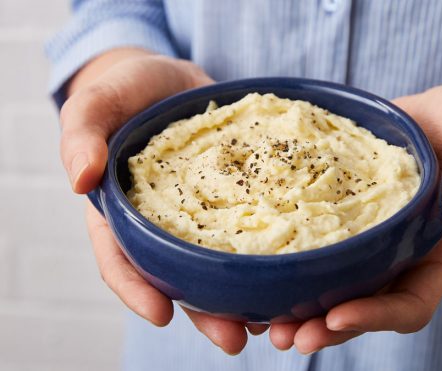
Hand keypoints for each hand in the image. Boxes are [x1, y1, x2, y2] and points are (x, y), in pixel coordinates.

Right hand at [61, 50, 264, 354]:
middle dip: (205, 313)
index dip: (137, 290)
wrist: (174, 81)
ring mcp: (205, 218)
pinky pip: (253, 233)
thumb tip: (81, 178)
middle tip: (235, 338)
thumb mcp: (97, 102)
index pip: (122, 261)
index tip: (162, 314)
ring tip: (272, 321)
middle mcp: (165, 227)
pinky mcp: (240, 203)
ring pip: (220, 268)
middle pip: (180, 279)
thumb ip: (81, 133)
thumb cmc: (127, 91)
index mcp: (123, 215)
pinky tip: (294, 272)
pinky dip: (270, 256)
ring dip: (243, 298)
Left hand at [268, 85, 441, 353]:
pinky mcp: (342, 224)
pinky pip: (317, 254)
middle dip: (328, 328)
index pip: (412, 303)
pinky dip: (290, 271)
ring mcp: (368, 245)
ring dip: (302, 313)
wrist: (436, 118)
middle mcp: (398, 259)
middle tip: (290, 337)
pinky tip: (258, 275)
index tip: (339, 314)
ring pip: (335, 291)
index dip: (378, 317)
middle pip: (365, 309)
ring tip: (266, 324)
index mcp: (435, 253)